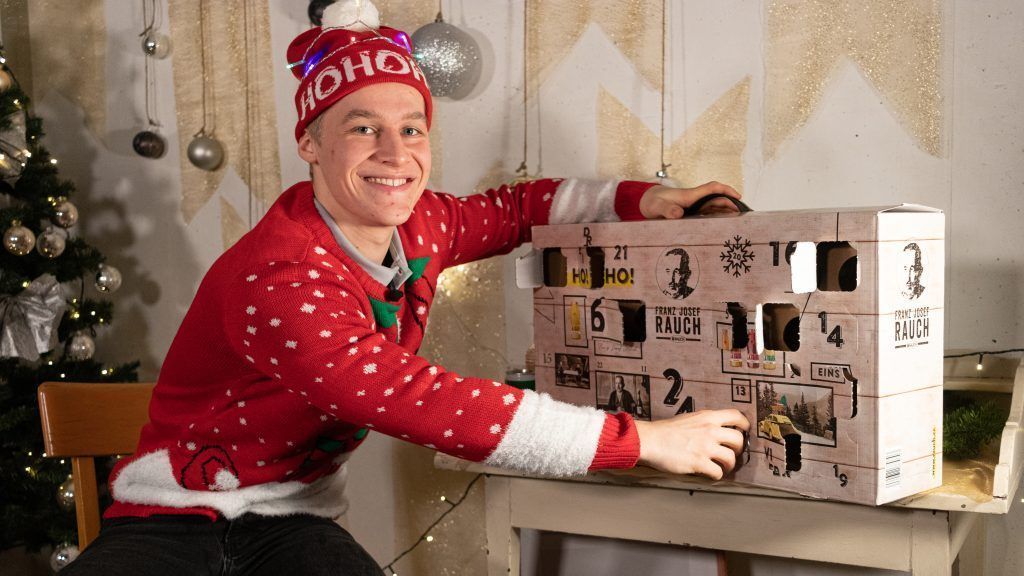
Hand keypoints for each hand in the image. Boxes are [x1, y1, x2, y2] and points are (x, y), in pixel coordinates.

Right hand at [634, 409, 749, 479]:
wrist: (650, 440)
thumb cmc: (664, 430)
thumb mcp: (688, 418)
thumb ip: (704, 422)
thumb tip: (714, 428)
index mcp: (707, 417)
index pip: (736, 416)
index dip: (744, 425)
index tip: (745, 431)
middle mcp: (710, 430)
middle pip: (739, 439)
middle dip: (739, 449)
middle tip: (733, 453)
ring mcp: (706, 447)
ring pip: (731, 458)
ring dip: (729, 465)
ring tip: (722, 467)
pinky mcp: (699, 463)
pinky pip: (718, 472)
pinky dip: (716, 475)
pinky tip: (710, 474)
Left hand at [639, 181, 741, 218]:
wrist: (647, 202)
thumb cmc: (652, 202)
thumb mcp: (657, 207)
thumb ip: (666, 210)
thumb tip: (678, 214)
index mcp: (690, 196)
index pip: (712, 189)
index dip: (726, 190)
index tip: (738, 196)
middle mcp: (695, 200)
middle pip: (718, 200)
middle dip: (732, 204)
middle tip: (744, 216)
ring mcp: (694, 207)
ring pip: (715, 208)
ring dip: (726, 213)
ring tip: (739, 223)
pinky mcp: (692, 214)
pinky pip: (708, 215)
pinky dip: (717, 219)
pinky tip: (723, 227)